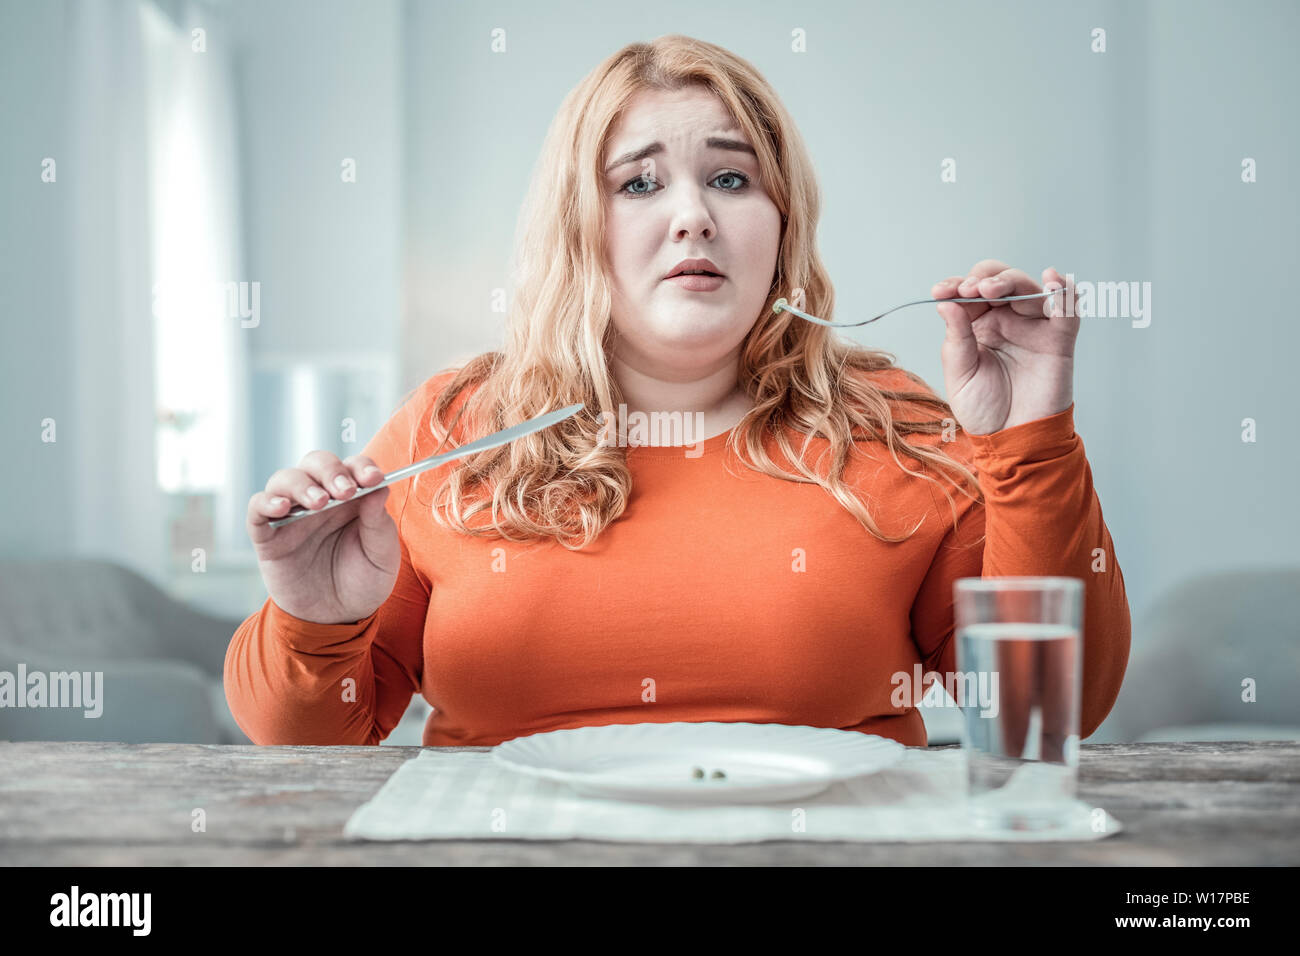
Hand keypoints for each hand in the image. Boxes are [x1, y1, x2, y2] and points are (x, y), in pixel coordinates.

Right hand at [246, 451, 399, 624]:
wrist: (336, 619)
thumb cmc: (362, 583)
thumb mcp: (381, 557)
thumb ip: (380, 525)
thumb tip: (380, 488)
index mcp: (352, 499)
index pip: (353, 466)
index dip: (362, 466)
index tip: (373, 479)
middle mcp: (321, 499)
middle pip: (317, 462)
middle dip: (331, 470)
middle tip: (346, 491)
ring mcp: (292, 515)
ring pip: (286, 478)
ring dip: (302, 484)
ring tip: (319, 503)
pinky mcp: (268, 535)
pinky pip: (257, 508)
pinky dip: (266, 501)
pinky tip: (282, 508)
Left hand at [931, 260, 1078, 434]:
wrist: (1011, 438)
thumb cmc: (984, 409)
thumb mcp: (960, 375)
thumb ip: (956, 339)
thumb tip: (945, 303)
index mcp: (978, 324)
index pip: (970, 291)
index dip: (955, 285)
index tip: (940, 291)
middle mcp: (1007, 319)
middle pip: (1000, 281)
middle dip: (983, 279)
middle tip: (970, 291)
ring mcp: (1034, 326)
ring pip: (1028, 288)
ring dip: (1010, 281)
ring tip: (990, 289)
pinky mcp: (1059, 338)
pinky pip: (1068, 308)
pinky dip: (1064, 290)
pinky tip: (1052, 279)